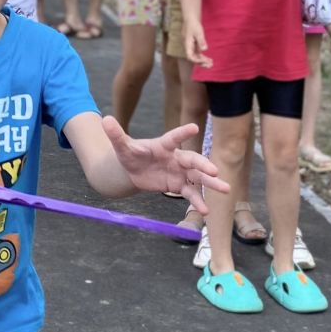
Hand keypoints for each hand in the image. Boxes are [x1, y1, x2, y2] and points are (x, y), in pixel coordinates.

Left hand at [102, 118, 227, 212]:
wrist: (135, 169)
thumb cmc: (131, 154)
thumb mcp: (122, 146)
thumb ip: (116, 135)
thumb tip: (105, 120)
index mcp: (163, 145)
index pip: (174, 137)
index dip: (183, 133)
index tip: (194, 128)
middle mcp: (176, 157)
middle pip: (192, 160)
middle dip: (204, 165)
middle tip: (216, 172)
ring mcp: (180, 172)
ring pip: (197, 177)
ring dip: (211, 184)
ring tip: (225, 190)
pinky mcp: (178, 185)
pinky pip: (190, 193)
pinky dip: (197, 201)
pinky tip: (205, 211)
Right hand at [183, 20, 211, 68]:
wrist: (191, 18)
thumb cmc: (194, 24)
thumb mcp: (198, 32)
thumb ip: (201, 41)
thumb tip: (204, 49)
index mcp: (187, 45)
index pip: (190, 56)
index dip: (197, 61)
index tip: (205, 62)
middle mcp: (188, 47)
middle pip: (193, 58)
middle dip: (201, 63)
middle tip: (210, 65)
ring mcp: (191, 46)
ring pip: (196, 56)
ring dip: (203, 61)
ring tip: (211, 63)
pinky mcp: (193, 45)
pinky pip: (197, 53)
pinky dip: (203, 57)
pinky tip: (209, 59)